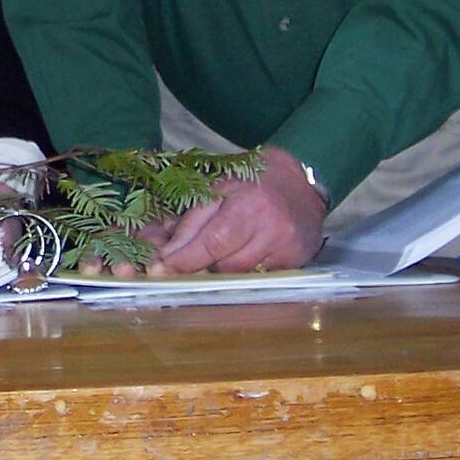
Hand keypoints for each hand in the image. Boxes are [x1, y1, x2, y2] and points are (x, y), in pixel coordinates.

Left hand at [148, 146, 327, 275]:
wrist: (302, 181)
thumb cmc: (254, 183)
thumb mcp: (218, 189)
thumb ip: (190, 221)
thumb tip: (158, 249)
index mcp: (248, 203)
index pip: (212, 241)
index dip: (184, 259)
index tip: (160, 268)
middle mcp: (271, 227)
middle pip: (225, 264)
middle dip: (200, 265)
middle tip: (185, 261)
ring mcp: (287, 247)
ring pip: (241, 275)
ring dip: (222, 269)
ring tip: (221, 251)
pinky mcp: (297, 262)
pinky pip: (260, 278)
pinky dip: (245, 272)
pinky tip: (246, 255)